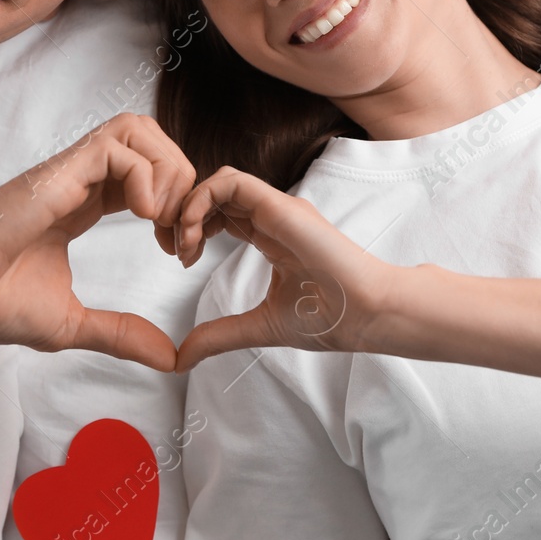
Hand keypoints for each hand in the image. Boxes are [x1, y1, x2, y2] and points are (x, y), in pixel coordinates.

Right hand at [0, 112, 195, 370]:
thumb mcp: (74, 324)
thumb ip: (121, 334)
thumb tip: (169, 357)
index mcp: (86, 204)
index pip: (149, 174)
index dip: (176, 204)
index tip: (174, 250)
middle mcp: (82, 180)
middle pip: (153, 139)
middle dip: (183, 182)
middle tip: (176, 234)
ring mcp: (72, 171)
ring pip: (141, 130)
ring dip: (167, 172)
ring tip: (158, 221)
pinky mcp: (62, 170)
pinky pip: (120, 146)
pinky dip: (145, 176)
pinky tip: (140, 215)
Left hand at [168, 165, 404, 372]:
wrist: (366, 315)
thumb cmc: (328, 318)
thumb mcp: (258, 326)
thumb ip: (218, 336)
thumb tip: (180, 359)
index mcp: (270, 234)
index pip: (221, 212)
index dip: (193, 227)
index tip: (182, 260)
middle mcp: (272, 215)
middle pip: (215, 192)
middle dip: (183, 215)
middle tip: (174, 250)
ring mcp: (277, 207)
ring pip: (219, 180)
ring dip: (190, 207)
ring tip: (185, 246)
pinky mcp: (281, 206)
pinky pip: (231, 183)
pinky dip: (202, 201)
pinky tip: (196, 236)